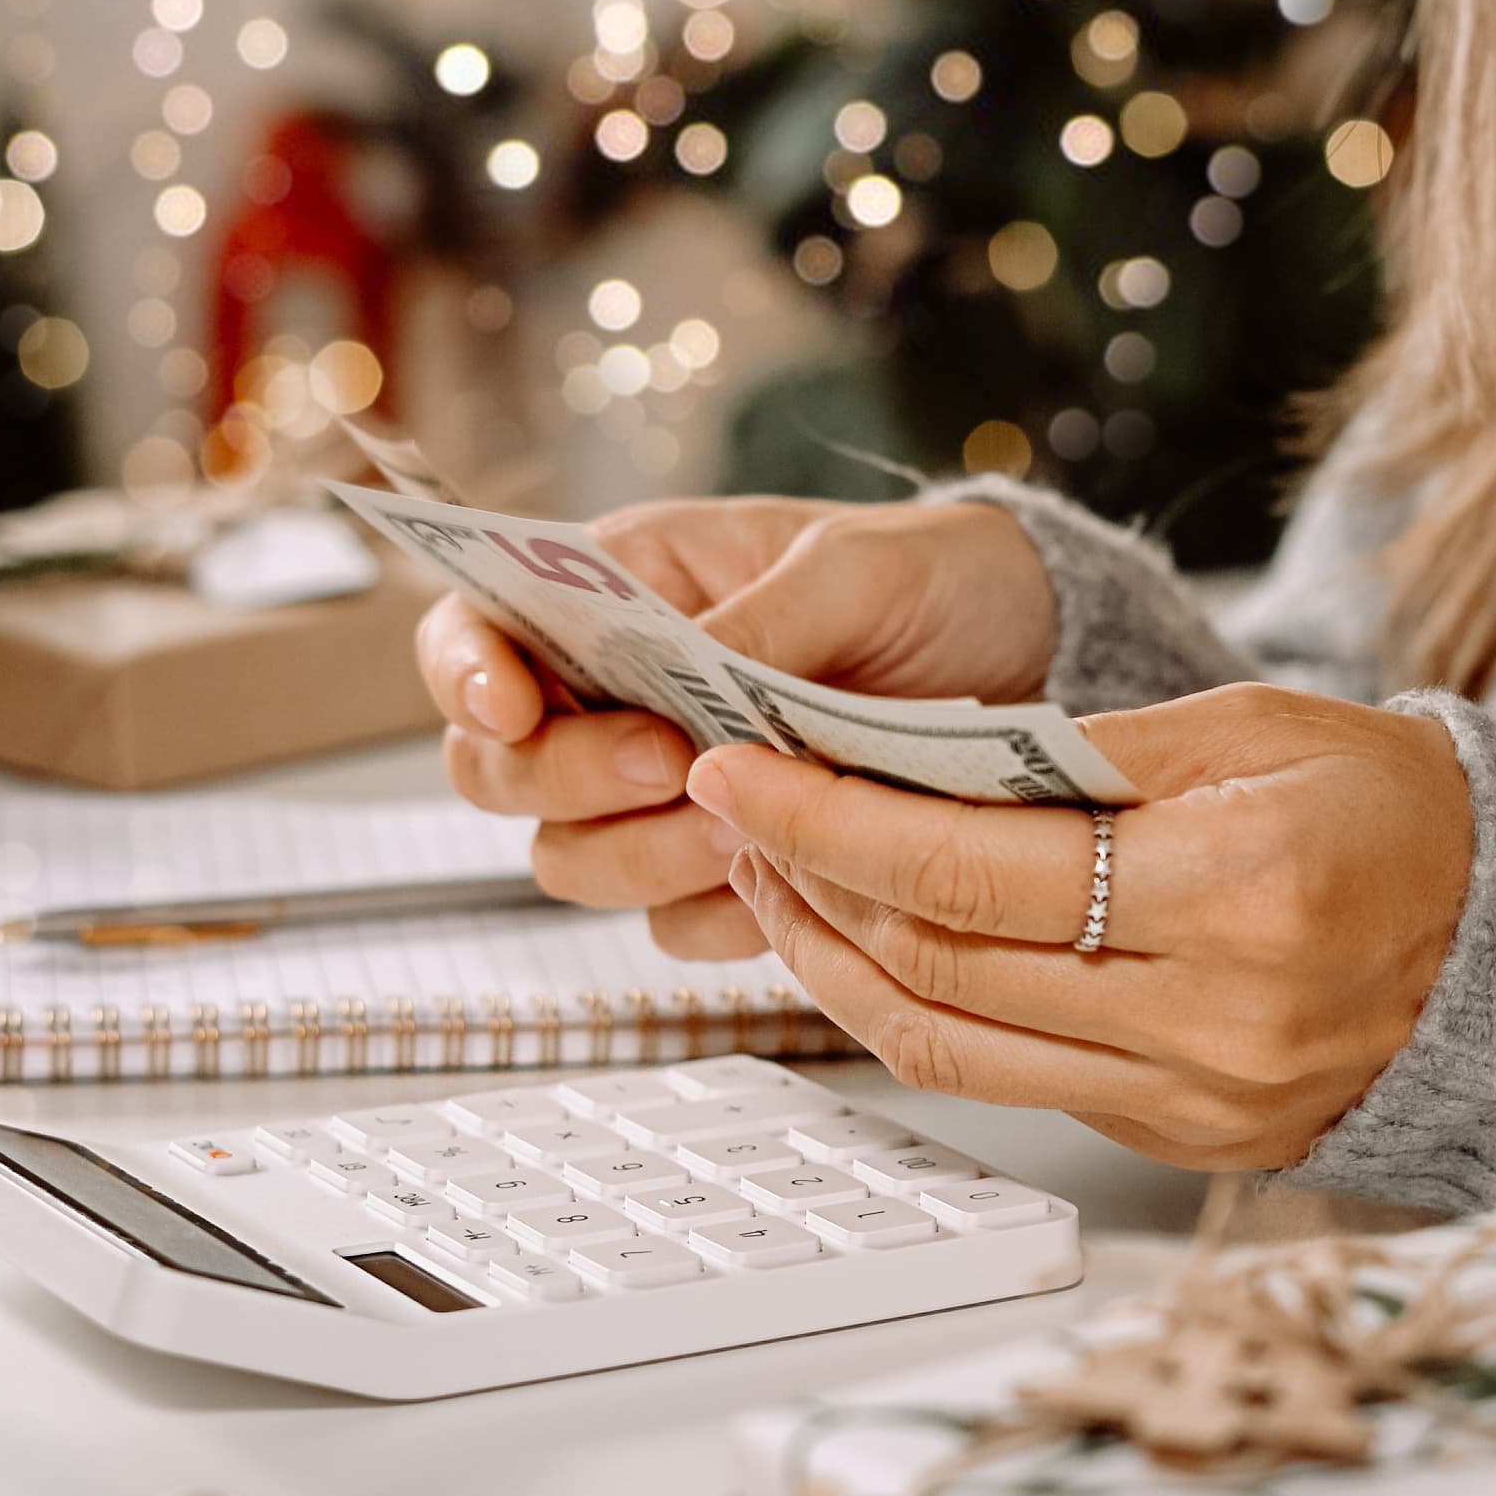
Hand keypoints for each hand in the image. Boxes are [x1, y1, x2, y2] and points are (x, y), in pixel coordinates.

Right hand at [418, 495, 1054, 957]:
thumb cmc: (931, 576)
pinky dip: (721, 913)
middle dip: (571, 779)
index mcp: (619, 593)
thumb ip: (760, 619)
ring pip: (572, 862)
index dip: (464, 676)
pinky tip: (792, 870)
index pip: (474, 634)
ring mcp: (660, 798)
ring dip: (647, 855)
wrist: (1030, 652)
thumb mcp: (855, 568)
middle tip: (672, 763)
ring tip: (751, 822)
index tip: (513, 707)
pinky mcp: (722, 871)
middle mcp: (616, 700)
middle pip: (498, 772)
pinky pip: (672, 927)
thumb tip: (684, 670)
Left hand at [687, 683, 1473, 1168]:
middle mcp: (1212, 1019)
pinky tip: (871, 946)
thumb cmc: (1394, 811)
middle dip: (809, 880)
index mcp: (1237, 894)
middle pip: (940, 963)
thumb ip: (1085, 750)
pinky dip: (916, 1011)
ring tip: (776, 875)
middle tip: (733, 808)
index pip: (971, 870)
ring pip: (949, 1041)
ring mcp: (1194, 1097)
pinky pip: (1005, 1079)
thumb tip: (907, 760)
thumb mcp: (1254, 727)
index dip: (831, 821)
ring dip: (836, 959)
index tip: (738, 769)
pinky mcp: (1182, 1140)